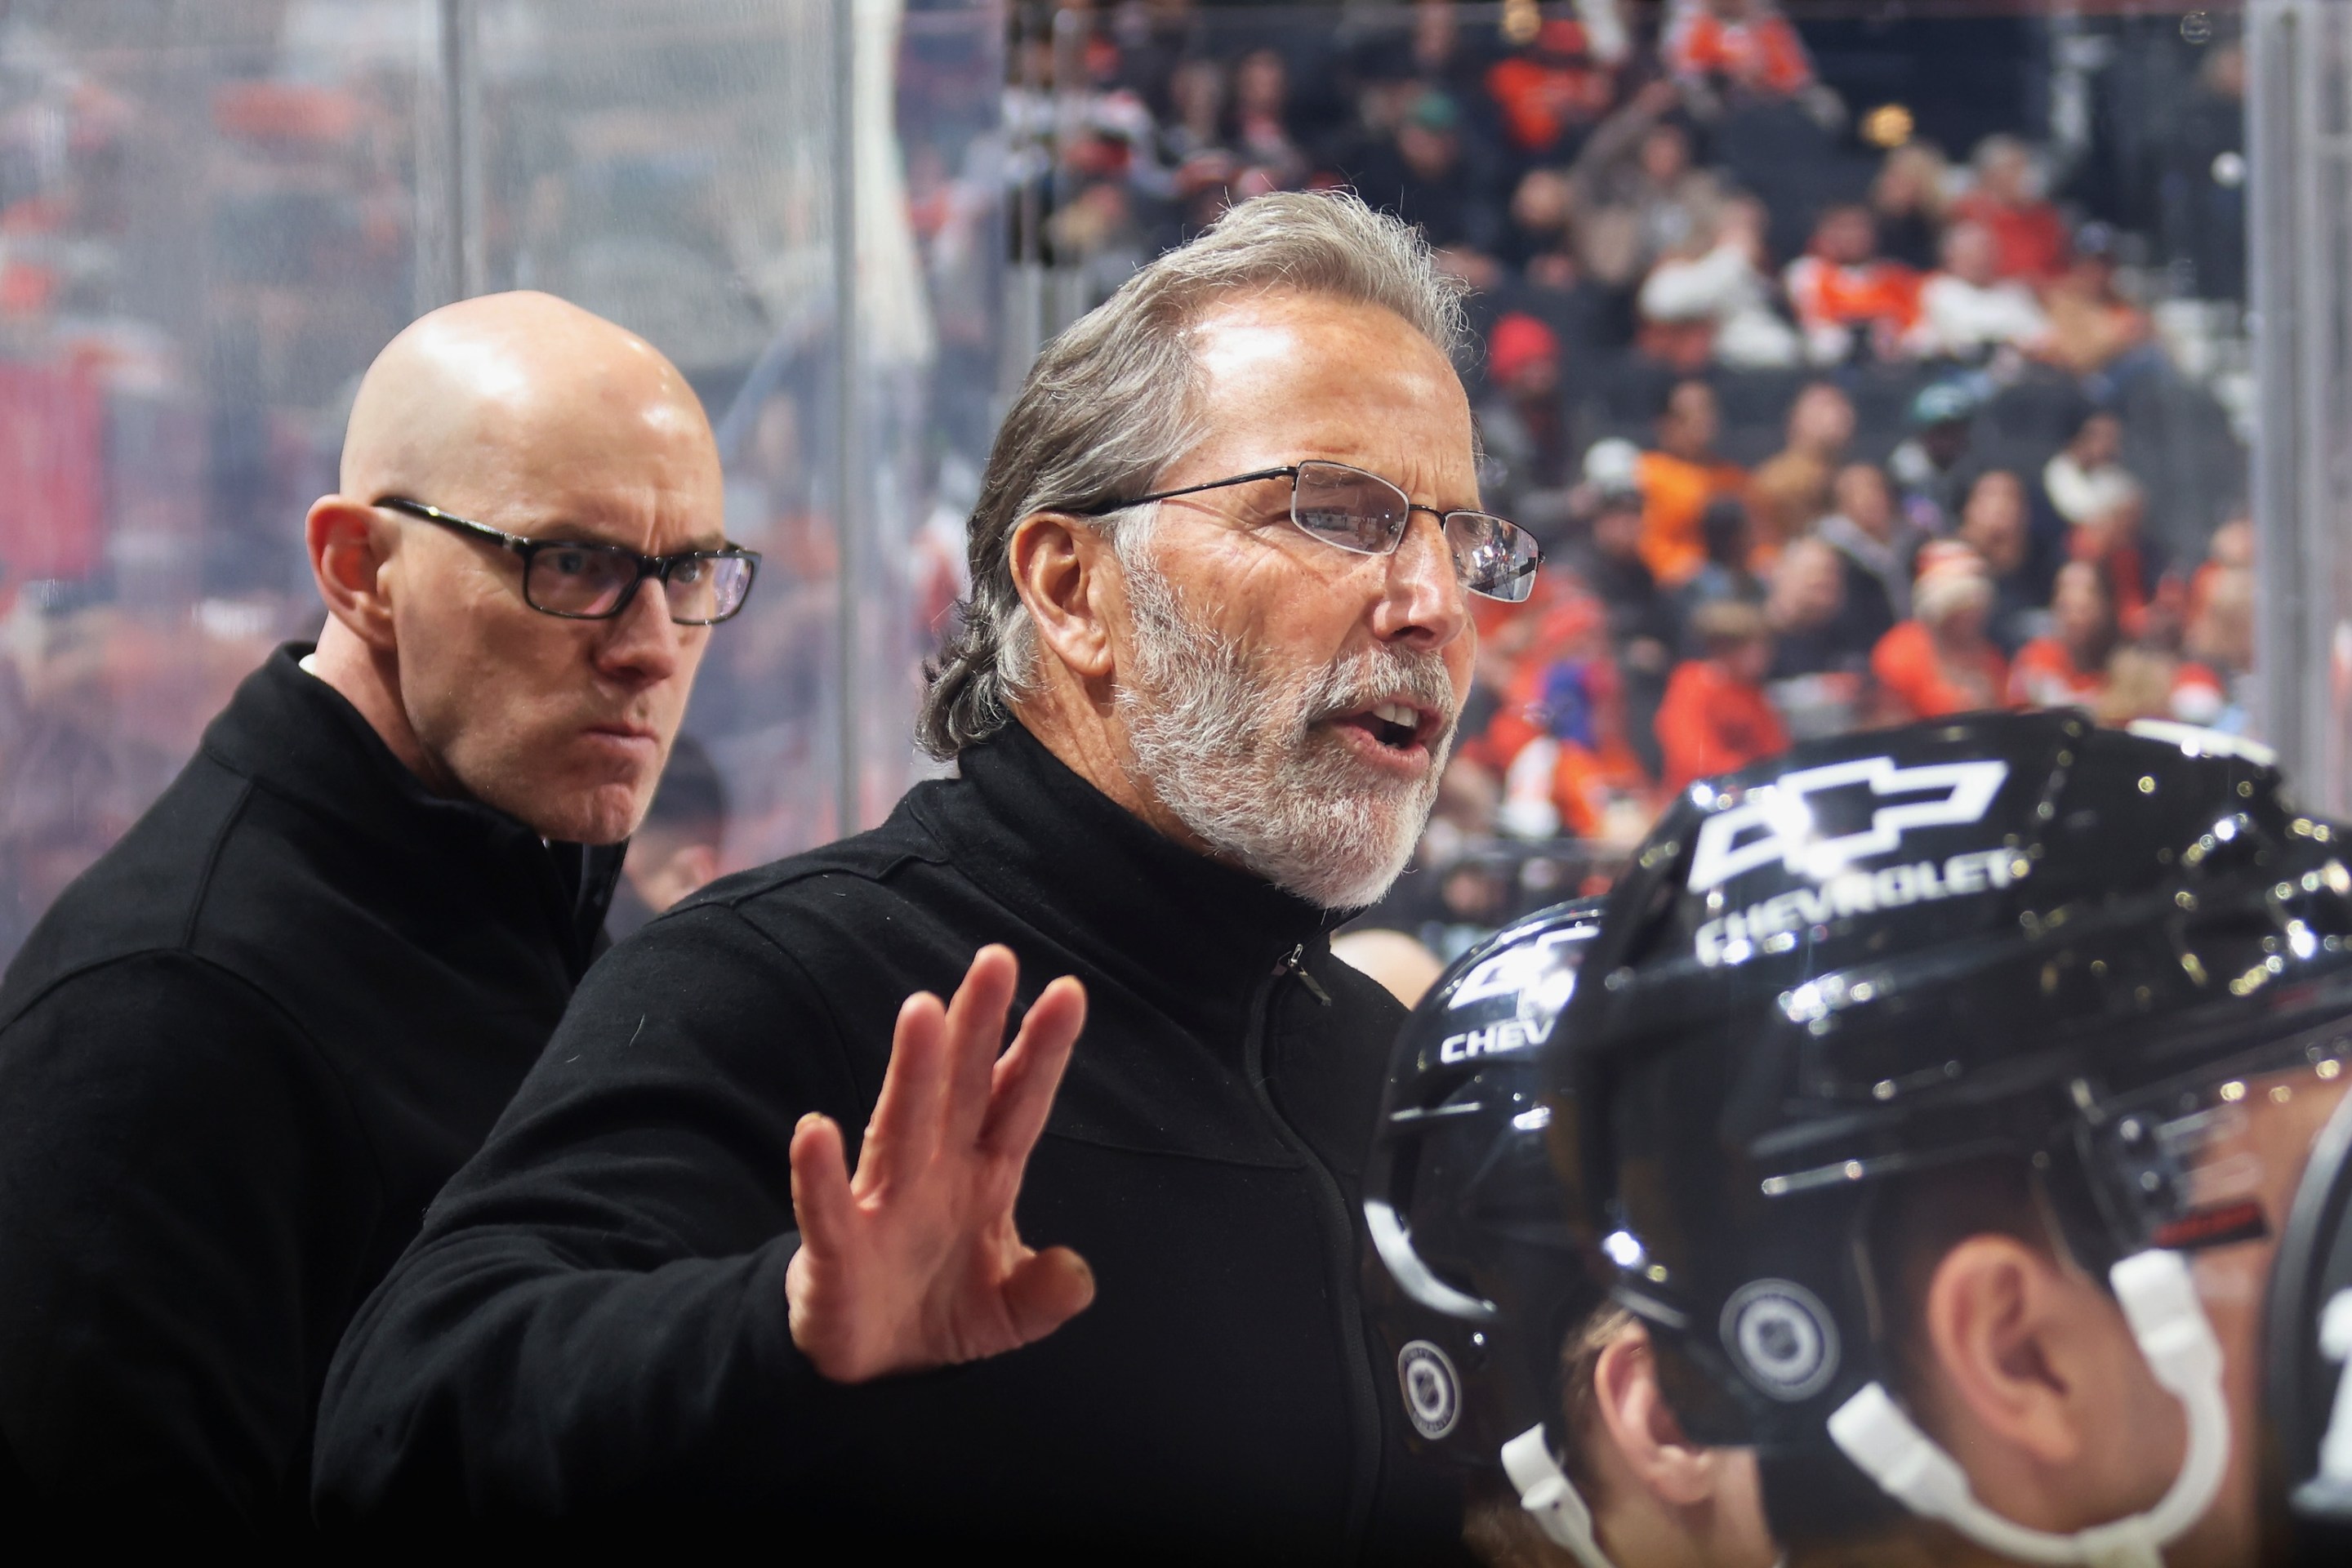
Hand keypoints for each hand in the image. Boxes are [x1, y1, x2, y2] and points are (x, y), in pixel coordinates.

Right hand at [785, 945, 1091, 1382]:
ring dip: (912, 1071)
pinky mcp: (836, 1248)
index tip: (1068, 991)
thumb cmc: (944, 1311)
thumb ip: (1045, 1295)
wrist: (873, 1366)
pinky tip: (815, 1131)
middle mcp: (935, 1173)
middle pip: (961, 1090)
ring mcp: (883, 1204)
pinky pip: (827, 1205)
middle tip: (997, 960)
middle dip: (978, 1027)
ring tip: (922, 1010)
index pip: (1016, 1101)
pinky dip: (819, 1172)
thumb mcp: (1009, 1315)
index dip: (1040, 1050)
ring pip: (900, 1125)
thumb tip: (1078, 1275)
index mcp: (985, 1176)